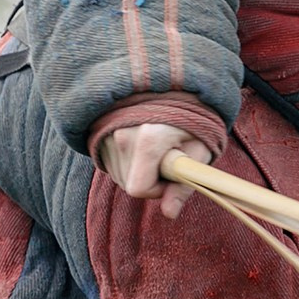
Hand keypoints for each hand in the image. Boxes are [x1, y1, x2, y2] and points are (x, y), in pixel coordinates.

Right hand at [98, 123, 215, 218]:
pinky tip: (140, 145)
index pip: (140, 189)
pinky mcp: (99, 134)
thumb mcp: (199, 151)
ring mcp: (107, 134)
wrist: (171, 85)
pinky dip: (128, 162)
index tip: (172, 174)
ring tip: (155, 147)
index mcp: (148, 139)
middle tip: (167, 158)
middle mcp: (122, 136)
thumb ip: (183, 184)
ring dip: (139, 170)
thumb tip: (169, 213)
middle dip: (150, 180)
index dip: (159, 189)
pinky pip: (112, 164)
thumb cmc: (192, 118)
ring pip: (120, 176)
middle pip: (129, 184)